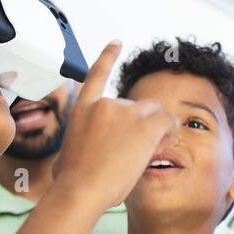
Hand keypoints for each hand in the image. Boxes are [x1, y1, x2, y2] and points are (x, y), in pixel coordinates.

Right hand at [53, 42, 178, 214]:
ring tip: (144, 153)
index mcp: (82, 109)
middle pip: (135, 104)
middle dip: (140, 124)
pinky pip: (167, 121)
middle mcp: (104, 104)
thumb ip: (77, 147)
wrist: (79, 190)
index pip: (97, 74)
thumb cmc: (69, 182)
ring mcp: (124, 112)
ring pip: (153, 114)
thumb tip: (70, 159)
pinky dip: (169, 133)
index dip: (108, 56)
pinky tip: (162, 144)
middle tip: (135, 150)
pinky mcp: (144, 124)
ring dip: (154, 130)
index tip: (116, 43)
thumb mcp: (64, 156)